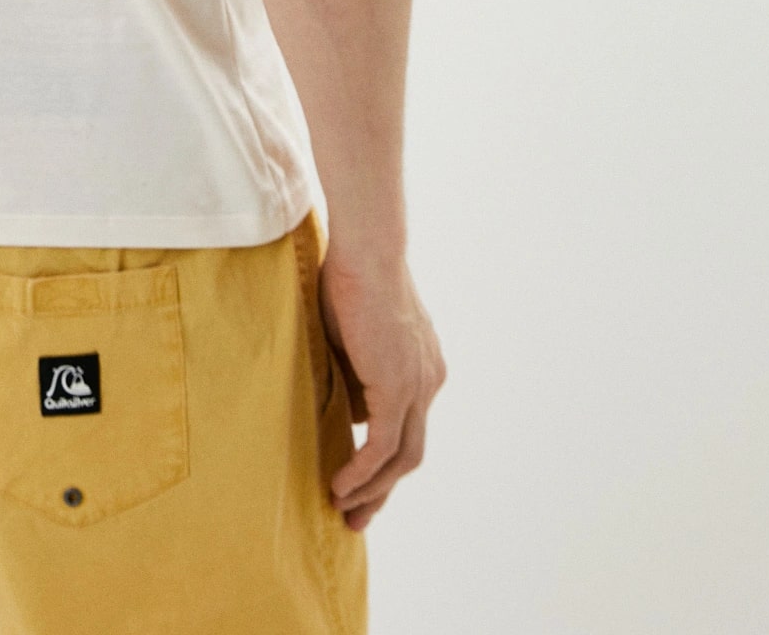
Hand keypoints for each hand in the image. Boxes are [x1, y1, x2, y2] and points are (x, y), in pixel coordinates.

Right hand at [318, 247, 445, 530]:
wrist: (366, 252)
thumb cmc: (351, 278)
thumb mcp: (352, 337)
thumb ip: (354, 374)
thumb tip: (346, 411)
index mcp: (422, 365)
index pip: (407, 426)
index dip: (384, 460)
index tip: (358, 483)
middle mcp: (428, 380)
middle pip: (411, 453)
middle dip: (382, 490)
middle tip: (355, 516)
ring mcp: (418, 385)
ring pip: (401, 458)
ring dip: (371, 489)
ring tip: (341, 508)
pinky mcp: (399, 388)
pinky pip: (383, 446)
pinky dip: (363, 472)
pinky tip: (340, 486)